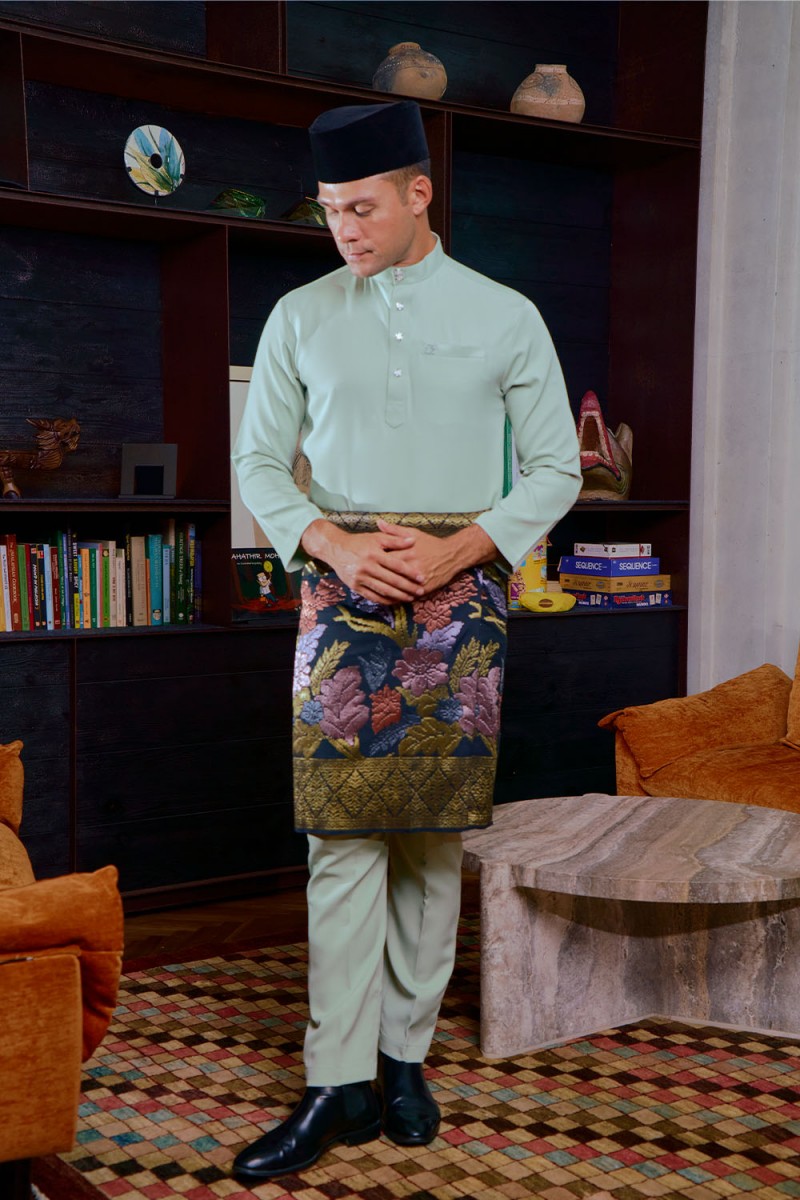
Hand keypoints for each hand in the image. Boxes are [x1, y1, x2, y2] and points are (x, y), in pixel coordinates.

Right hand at [300, 518, 424, 604]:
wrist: (335, 548)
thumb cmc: (358, 542)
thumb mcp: (376, 537)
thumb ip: (395, 539)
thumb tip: (413, 540)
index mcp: (374, 553)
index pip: (397, 565)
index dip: (410, 573)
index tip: (422, 578)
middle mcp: (367, 567)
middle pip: (392, 580)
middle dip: (408, 587)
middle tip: (420, 591)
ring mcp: (360, 578)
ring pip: (383, 590)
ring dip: (399, 596)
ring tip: (411, 598)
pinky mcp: (355, 586)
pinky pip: (372, 596)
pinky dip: (385, 600)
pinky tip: (394, 601)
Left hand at [375, 519, 496, 595]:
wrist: (452, 555)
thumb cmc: (430, 543)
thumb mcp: (412, 533)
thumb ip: (394, 530)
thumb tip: (378, 522)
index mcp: (406, 552)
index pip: (384, 559)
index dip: (372, 562)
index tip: (363, 563)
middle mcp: (411, 566)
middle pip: (388, 575)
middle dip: (376, 578)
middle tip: (365, 579)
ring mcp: (417, 579)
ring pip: (397, 588)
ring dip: (385, 591)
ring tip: (374, 591)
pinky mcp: (424, 588)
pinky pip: (408, 596)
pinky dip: (398, 599)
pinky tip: (389, 599)